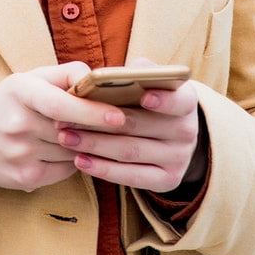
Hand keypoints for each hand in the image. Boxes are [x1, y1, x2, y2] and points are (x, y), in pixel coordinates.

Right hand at [0, 62, 128, 192]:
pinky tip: (68, 152)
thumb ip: (64, 75)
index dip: (92, 111)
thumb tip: (99, 80)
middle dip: (100, 131)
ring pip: (73, 152)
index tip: (119, 115)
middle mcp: (18, 123)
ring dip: (88, 146)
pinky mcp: (25, 178)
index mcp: (20, 91)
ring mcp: (20, 154)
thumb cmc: (7, 103)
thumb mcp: (27, 79)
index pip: (60, 104)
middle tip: (125, 128)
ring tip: (93, 136)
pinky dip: (74, 162)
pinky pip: (66, 171)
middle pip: (72, 130)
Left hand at [58, 60, 205, 193]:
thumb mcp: (151, 83)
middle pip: (142, 126)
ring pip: (131, 151)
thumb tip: (115, 74)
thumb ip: (137, 74)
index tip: (144, 96)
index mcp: (186, 102)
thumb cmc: (148, 101)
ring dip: (95, 145)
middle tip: (70, 117)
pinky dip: (103, 169)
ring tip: (66, 137)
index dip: (164, 99)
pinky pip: (132, 177)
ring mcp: (178, 158)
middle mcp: (187, 132)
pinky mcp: (167, 180)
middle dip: (103, 121)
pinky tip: (80, 161)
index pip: (180, 100)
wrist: (171, 138)